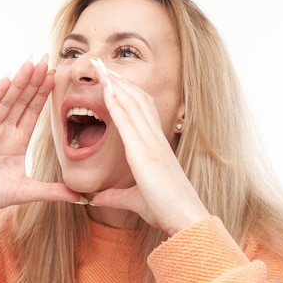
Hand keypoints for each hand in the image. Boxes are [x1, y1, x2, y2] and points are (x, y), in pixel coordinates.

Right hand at [0, 56, 84, 228]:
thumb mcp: (26, 192)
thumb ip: (53, 191)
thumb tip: (82, 197)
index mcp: (17, 140)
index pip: (33, 111)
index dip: (43, 93)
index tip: (55, 75)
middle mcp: (3, 130)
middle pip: (22, 100)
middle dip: (34, 80)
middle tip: (46, 59)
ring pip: (6, 100)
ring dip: (18, 82)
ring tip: (30, 63)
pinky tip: (6, 79)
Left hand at [90, 69, 209, 235]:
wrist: (185, 219)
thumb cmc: (166, 210)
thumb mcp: (135, 200)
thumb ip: (115, 197)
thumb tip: (97, 198)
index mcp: (156, 147)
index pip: (141, 111)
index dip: (126, 92)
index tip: (112, 79)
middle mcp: (155, 139)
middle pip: (136, 99)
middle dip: (118, 80)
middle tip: (102, 63)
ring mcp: (151, 143)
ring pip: (132, 103)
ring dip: (115, 83)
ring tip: (101, 66)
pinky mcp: (144, 153)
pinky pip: (128, 121)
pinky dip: (116, 102)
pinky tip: (106, 89)